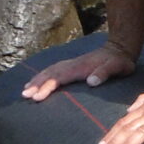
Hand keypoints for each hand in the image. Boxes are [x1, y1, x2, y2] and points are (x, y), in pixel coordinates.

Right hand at [23, 44, 137, 100]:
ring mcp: (71, 64)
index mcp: (80, 67)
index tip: (37, 96)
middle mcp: (72, 65)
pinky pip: (53, 70)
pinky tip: (36, 82)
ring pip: (49, 71)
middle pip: (50, 73)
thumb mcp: (117, 67)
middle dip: (36, 84)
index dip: (47, 86)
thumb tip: (91, 81)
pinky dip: (43, 76)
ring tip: (25, 91)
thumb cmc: (119, 62)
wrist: (119, 48)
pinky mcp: (71, 66)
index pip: (59, 77)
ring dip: (37, 80)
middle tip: (24, 95)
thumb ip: (104, 73)